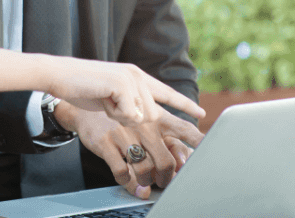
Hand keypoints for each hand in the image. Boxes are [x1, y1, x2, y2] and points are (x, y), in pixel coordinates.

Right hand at [44, 59, 204, 126]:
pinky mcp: (123, 85)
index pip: (166, 92)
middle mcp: (137, 75)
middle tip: (120, 110)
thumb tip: (143, 119)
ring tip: (105, 101)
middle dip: (137, 120)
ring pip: (141, 117)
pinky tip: (102, 100)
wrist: (60, 75)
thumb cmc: (82, 87)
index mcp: (136, 76)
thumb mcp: (111, 96)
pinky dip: (114, 114)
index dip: (185, 104)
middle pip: (153, 114)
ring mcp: (131, 79)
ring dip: (121, 117)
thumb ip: (129, 103)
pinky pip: (128, 115)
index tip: (202, 114)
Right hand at [55, 104, 203, 198]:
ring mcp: (124, 133)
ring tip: (145, 184)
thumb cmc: (121, 118)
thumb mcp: (144, 120)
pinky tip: (130, 183)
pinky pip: (122, 173)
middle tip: (165, 183)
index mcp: (155, 116)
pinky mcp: (106, 143)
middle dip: (167, 179)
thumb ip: (164, 137)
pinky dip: (128, 184)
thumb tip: (183, 161)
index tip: (210, 155)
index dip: (199, 142)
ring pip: (144, 169)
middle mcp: (143, 124)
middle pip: (166, 161)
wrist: (84, 109)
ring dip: (146, 183)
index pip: (184, 129)